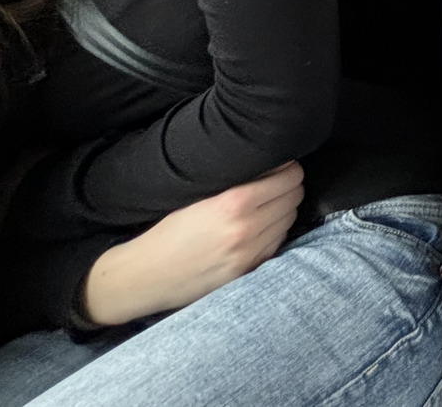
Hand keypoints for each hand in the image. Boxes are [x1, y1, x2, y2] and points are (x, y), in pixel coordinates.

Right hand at [81, 162, 303, 325]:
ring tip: (270, 204)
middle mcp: (247, 228)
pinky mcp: (250, 270)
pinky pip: (279, 242)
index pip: (288, 177)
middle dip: (290, 187)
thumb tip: (270, 164)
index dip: (289, 168)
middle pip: (294, 197)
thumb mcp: (199, 195)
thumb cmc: (169, 231)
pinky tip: (262, 226)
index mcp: (234, 202)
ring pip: (290, 219)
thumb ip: (236, 181)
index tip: (283, 165)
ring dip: (285, 209)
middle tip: (280, 182)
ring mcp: (251, 252)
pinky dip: (276, 231)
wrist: (147, 275)